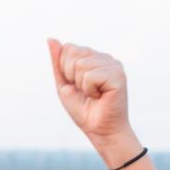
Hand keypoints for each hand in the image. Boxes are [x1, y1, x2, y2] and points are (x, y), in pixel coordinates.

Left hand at [47, 39, 136, 162]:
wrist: (99, 130)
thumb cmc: (84, 110)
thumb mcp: (64, 84)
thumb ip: (58, 62)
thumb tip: (51, 38)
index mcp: (93, 57)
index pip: (69, 48)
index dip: (66, 70)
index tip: (77, 86)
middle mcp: (105, 58)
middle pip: (73, 54)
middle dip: (72, 76)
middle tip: (85, 92)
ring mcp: (113, 65)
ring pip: (81, 65)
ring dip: (81, 85)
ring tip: (93, 95)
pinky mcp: (118, 75)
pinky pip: (90, 76)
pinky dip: (90, 90)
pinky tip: (101, 96)